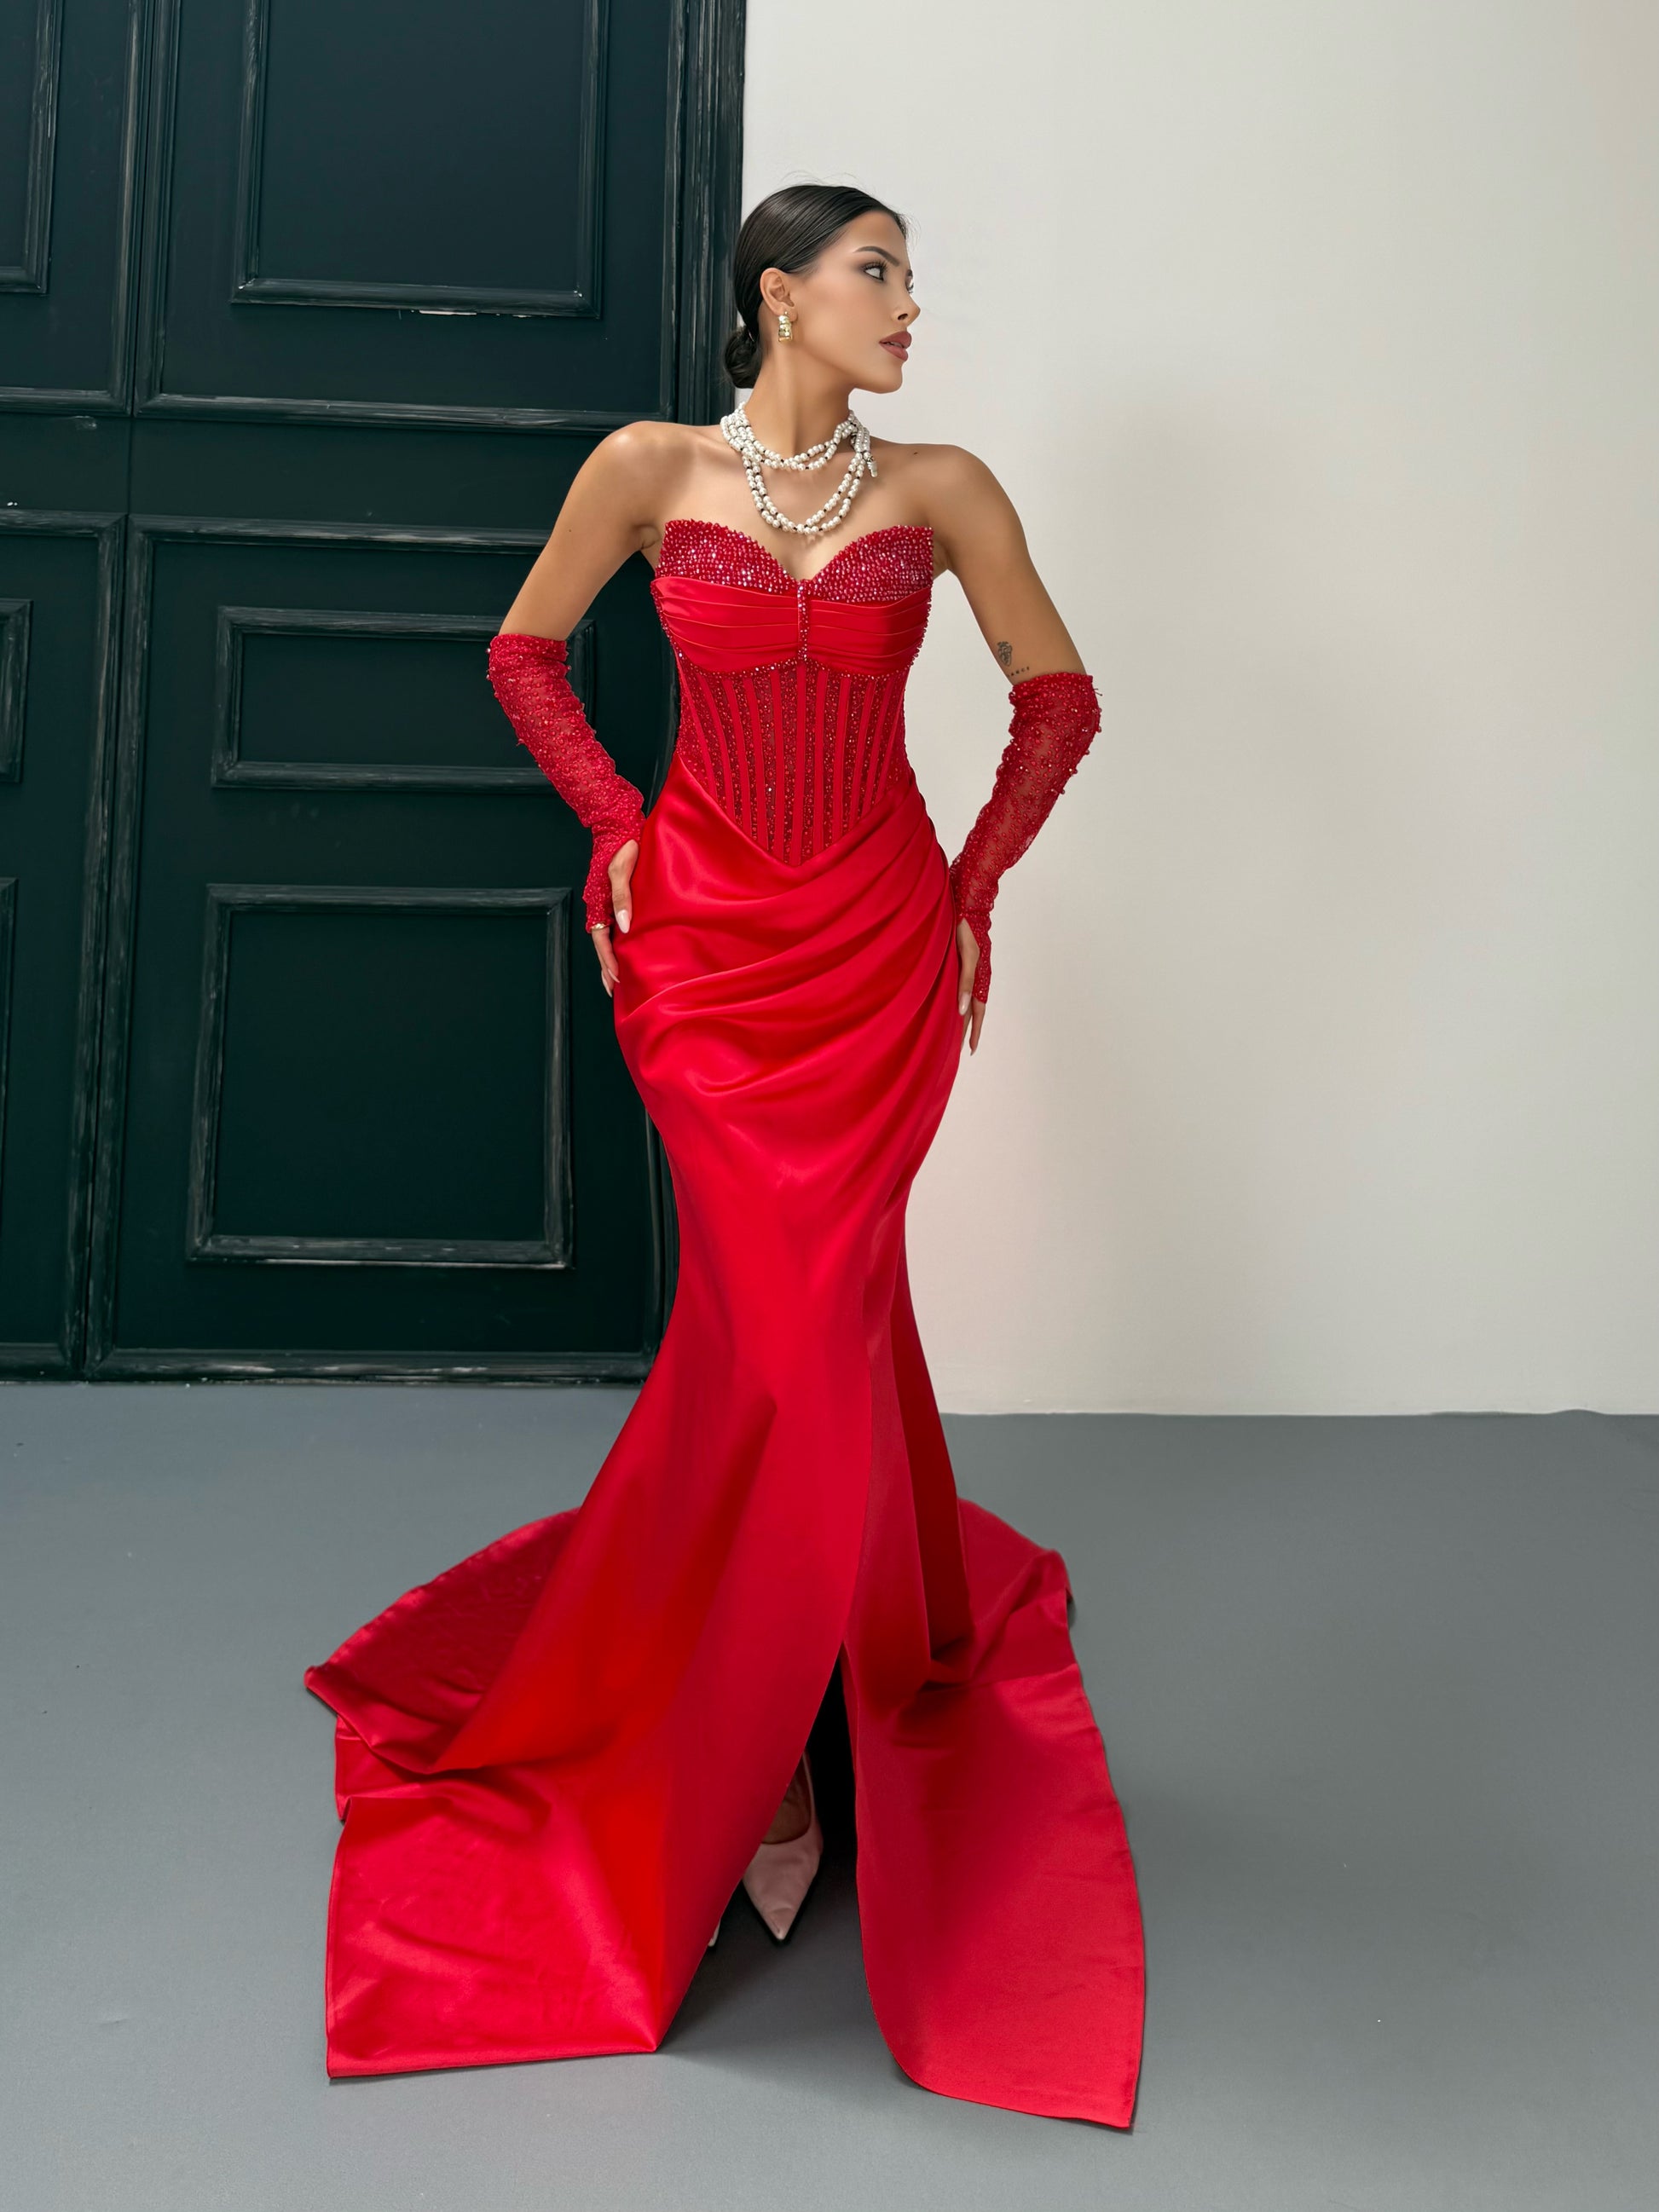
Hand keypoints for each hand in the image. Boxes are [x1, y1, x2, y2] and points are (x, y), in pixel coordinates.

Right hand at [590, 838, 639, 997]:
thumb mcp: (621, 870)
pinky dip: (619, 943)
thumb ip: (622, 898)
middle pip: (601, 944)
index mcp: (598, 902)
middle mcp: (601, 906)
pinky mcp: (619, 898)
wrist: (620, 826)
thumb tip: (624, 925)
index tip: (616, 978)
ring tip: (618, 979)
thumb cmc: (620, 845)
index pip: (601, 939)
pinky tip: (628, 950)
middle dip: (607, 968)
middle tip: (614, 990)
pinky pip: (616, 926)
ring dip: (611, 958)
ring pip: (608, 938)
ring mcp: (608, 903)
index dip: (608, 960)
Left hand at [955, 917, 985, 1054]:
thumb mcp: (967, 956)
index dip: (974, 1031)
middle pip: (973, 1010)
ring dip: (962, 1017)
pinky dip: (957, 1000)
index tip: (970, 1050)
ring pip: (967, 1000)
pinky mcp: (963, 961)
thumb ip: (965, 982)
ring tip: (954, 1032)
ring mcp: (972, 969)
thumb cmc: (966, 928)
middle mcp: (977, 976)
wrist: (966, 903)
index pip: (978, 1012)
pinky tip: (950, 1003)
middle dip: (967, 1029)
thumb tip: (961, 1009)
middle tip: (959, 1049)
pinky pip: (962, 987)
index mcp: (980, 978)